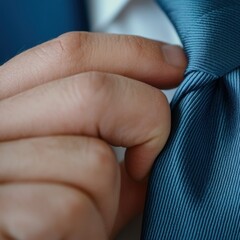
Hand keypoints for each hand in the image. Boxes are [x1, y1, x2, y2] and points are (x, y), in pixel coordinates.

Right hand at [0, 32, 186, 238]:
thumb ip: (108, 136)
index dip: (134, 54)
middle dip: (146, 122)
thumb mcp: (82, 173)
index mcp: (5, 108)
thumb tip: (160, 110)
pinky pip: (72, 206)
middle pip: (91, 92)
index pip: (67, 55)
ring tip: (88, 220)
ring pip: (94, 157)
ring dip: (110, 198)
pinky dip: (90, 229)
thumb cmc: (57, 228)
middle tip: (147, 159)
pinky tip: (73, 238)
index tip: (175, 65)